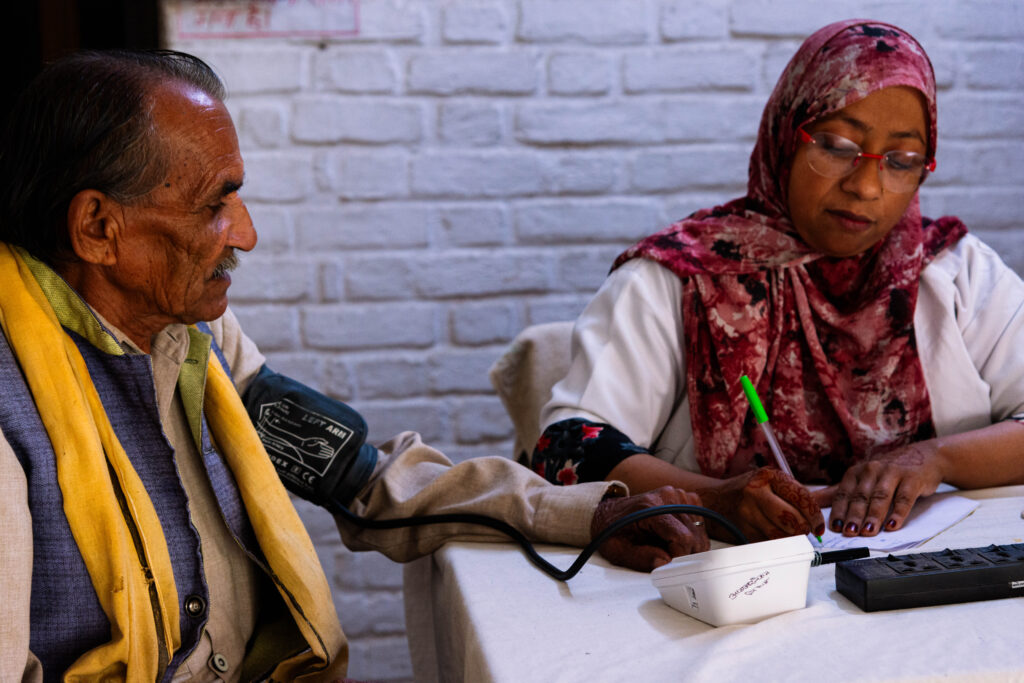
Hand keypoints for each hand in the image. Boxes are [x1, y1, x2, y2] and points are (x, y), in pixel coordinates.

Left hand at [590, 486, 708, 570]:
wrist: (609, 512)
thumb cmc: (611, 531)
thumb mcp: (617, 550)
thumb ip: (640, 558)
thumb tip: (665, 563)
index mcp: (649, 507)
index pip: (682, 537)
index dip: (679, 557)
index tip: (667, 564)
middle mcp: (667, 496)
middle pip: (694, 535)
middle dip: (684, 553)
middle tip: (665, 557)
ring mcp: (677, 494)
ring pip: (700, 531)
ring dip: (689, 545)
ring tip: (667, 546)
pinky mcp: (684, 497)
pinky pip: (700, 522)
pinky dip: (692, 534)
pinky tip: (674, 537)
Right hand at [695, 468, 824, 542]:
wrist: (714, 499)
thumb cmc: (747, 490)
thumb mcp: (770, 482)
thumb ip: (796, 493)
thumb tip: (826, 505)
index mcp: (768, 477)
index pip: (801, 498)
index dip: (815, 516)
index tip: (819, 525)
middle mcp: (755, 492)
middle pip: (792, 520)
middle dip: (804, 529)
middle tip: (805, 530)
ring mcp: (747, 513)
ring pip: (781, 536)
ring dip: (791, 539)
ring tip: (790, 533)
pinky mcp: (742, 530)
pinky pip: (768, 543)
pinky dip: (776, 543)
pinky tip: (773, 535)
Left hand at [815, 440, 944, 536]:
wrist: (923, 457)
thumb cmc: (886, 473)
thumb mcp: (860, 480)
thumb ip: (836, 493)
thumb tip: (809, 502)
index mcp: (856, 473)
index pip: (843, 493)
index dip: (838, 511)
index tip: (833, 527)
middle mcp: (872, 470)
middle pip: (860, 497)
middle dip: (854, 516)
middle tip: (849, 532)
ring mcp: (892, 473)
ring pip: (880, 497)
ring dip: (873, 516)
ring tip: (868, 532)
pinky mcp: (912, 479)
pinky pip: (904, 498)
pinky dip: (898, 513)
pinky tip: (893, 525)